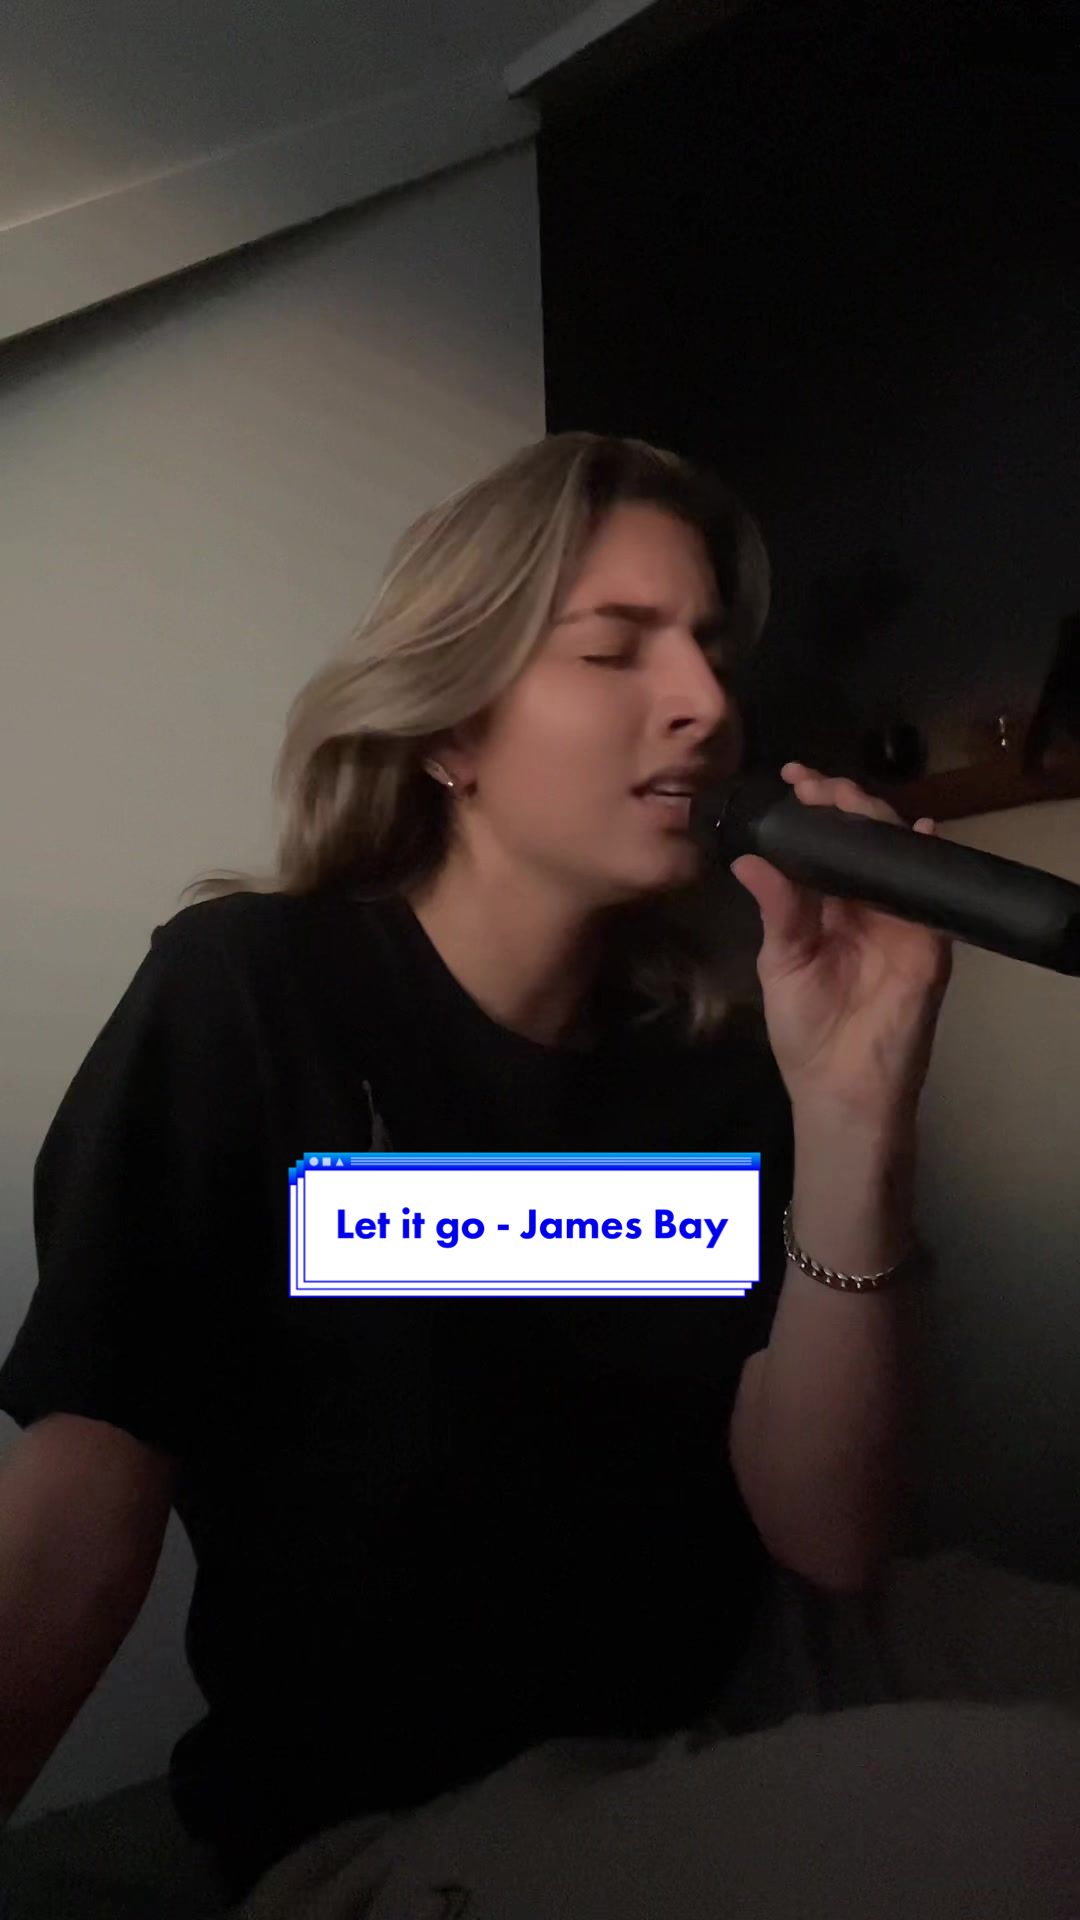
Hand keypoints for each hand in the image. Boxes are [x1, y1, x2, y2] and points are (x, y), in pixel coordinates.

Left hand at [729, 762, 953, 1127]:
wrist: (841, 1087)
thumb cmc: (806, 1029)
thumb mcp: (781, 963)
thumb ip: (776, 910)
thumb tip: (749, 859)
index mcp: (824, 906)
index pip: (822, 844)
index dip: (813, 808)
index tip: (793, 776)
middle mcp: (864, 904)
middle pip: (863, 839)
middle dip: (843, 803)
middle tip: (817, 784)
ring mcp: (899, 919)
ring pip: (896, 855)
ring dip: (879, 821)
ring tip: (853, 799)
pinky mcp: (927, 942)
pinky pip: (932, 894)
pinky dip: (928, 860)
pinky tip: (920, 833)